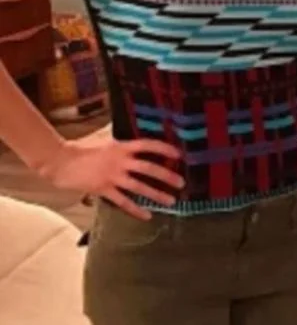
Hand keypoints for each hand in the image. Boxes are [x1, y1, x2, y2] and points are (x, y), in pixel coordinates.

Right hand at [36, 131, 184, 220]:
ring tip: (171, 200)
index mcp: (121, 147)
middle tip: (181, 182)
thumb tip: (134, 135)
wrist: (60, 161)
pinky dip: (136, 209)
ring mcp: (112, 176)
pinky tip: (147, 215)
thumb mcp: (104, 138)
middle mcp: (120, 161)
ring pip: (140, 187)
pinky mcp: (103, 189)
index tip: (179, 154)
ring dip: (157, 194)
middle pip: (149, 168)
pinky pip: (123, 202)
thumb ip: (120, 139)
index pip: (148, 145)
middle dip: (167, 176)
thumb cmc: (81, 148)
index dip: (165, 149)